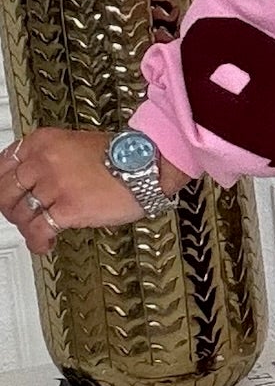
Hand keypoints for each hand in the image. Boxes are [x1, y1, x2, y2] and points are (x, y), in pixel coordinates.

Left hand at [0, 129, 193, 255]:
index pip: (3, 164)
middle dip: (9, 208)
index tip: (7, 193)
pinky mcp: (68, 209)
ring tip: (36, 231)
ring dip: (25, 226)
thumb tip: (34, 179)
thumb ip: (51, 158)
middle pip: (5, 190)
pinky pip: (38, 231)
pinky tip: (44, 244)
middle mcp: (44, 161)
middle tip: (18, 215)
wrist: (149, 164)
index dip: (2, 184)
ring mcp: (55, 186)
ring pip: (20, 213)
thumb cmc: (124, 155)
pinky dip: (37, 242)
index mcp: (43, 141)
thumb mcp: (77, 143)